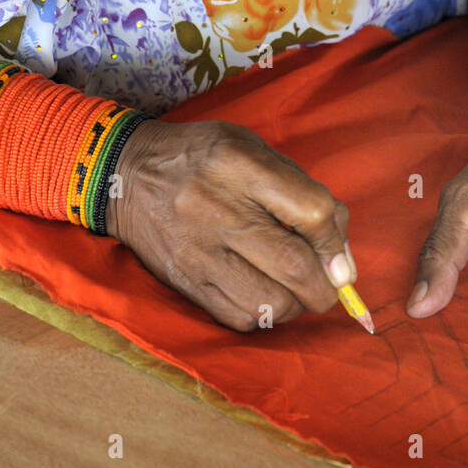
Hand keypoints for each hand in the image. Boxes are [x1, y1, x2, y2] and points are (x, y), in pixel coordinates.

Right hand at [107, 119, 354, 329]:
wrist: (126, 174)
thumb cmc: (203, 158)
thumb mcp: (253, 149)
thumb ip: (301, 192)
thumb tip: (341, 255)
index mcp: (241, 165)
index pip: (310, 211)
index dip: (337, 241)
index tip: (341, 257)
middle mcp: (218, 210)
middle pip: (294, 267)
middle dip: (326, 286)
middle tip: (328, 283)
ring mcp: (198, 252)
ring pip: (270, 303)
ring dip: (296, 305)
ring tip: (294, 289)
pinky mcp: (185, 282)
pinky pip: (240, 318)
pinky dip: (265, 315)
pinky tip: (264, 294)